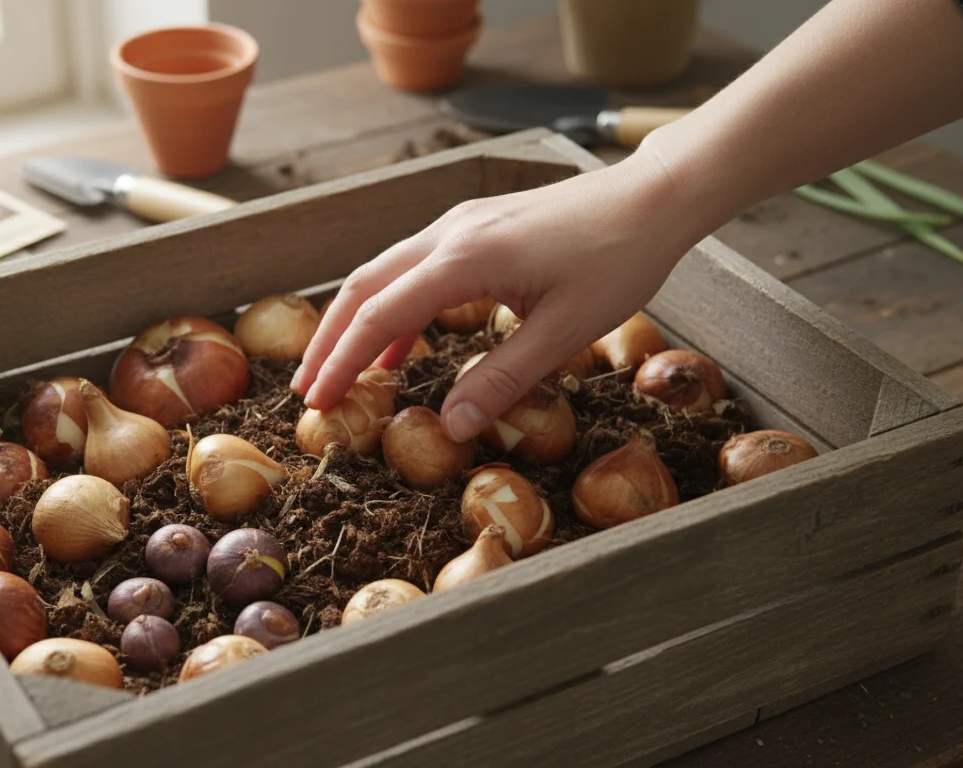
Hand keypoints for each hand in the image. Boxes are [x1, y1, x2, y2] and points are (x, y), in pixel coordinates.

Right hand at [290, 149, 705, 442]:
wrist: (653, 197)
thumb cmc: (618, 260)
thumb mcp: (563, 332)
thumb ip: (502, 380)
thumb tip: (449, 429)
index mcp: (464, 258)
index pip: (379, 315)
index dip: (343, 362)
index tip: (319, 402)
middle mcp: (449, 233)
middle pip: (364, 287)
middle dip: (330, 341)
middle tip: (308, 392)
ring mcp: (460, 223)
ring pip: (384, 272)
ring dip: (356, 322)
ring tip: (338, 371)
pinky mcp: (475, 224)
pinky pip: (415, 267)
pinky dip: (394, 307)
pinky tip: (399, 347)